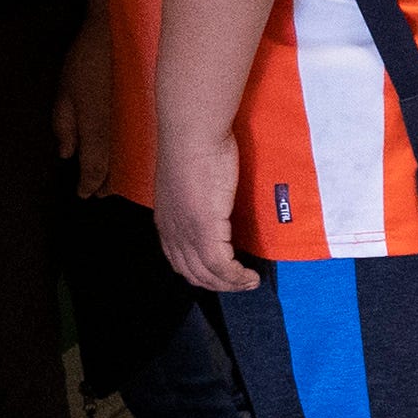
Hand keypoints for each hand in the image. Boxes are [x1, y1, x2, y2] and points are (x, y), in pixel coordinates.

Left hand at [155, 132, 254, 292]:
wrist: (192, 132)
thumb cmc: (193, 144)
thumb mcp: (189, 177)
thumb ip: (196, 195)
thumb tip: (212, 200)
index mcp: (166, 220)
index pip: (179, 260)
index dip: (200, 273)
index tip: (222, 274)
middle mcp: (173, 232)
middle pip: (192, 273)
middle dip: (217, 284)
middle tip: (240, 283)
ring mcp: (187, 233)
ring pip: (207, 275)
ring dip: (231, 284)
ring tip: (250, 282)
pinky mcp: (205, 230)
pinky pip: (222, 266)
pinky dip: (237, 277)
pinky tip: (250, 275)